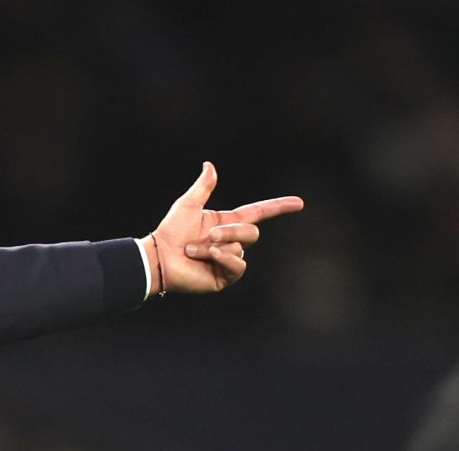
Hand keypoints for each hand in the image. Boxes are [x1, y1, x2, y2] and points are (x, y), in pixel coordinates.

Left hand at [148, 161, 303, 293]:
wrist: (159, 257)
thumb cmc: (170, 232)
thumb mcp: (188, 205)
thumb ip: (203, 186)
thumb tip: (209, 165)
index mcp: (227, 223)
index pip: (259, 213)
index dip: (278, 207)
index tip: (299, 203)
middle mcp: (231, 241)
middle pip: (252, 232)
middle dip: (230, 231)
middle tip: (208, 235)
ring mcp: (229, 260)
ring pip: (242, 248)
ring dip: (216, 247)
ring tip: (193, 250)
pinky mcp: (225, 276)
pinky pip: (239, 265)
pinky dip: (223, 258)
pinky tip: (206, 258)